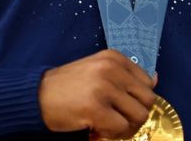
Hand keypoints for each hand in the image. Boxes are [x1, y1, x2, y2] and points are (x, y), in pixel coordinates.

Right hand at [38, 49, 156, 138]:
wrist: (35, 97)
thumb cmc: (66, 87)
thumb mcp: (97, 71)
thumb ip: (124, 75)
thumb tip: (154, 79)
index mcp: (113, 57)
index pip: (147, 82)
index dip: (136, 98)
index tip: (118, 104)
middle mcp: (110, 69)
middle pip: (148, 100)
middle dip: (134, 115)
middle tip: (115, 118)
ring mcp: (103, 87)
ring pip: (139, 116)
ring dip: (125, 127)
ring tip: (106, 124)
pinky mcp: (95, 107)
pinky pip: (121, 129)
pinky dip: (111, 134)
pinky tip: (96, 128)